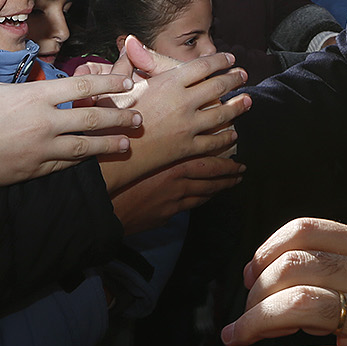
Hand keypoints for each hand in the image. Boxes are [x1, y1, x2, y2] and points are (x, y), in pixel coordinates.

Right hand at [0, 14, 143, 231]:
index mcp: (32, 97)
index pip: (83, 87)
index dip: (109, 83)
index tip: (127, 82)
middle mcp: (42, 125)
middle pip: (93, 119)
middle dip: (120, 116)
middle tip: (140, 116)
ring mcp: (38, 151)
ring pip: (84, 148)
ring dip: (108, 143)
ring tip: (127, 142)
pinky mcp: (29, 172)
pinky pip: (63, 165)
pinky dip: (81, 161)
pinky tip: (90, 160)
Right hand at [94, 36, 248, 188]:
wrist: (113, 154)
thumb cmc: (114, 117)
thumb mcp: (121, 85)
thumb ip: (132, 61)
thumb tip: (131, 40)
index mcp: (169, 83)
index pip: (202, 66)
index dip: (219, 60)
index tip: (230, 57)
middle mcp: (183, 102)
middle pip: (217, 86)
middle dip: (233, 78)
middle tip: (243, 74)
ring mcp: (188, 126)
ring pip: (221, 114)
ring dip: (238, 106)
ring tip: (248, 100)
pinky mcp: (188, 148)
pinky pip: (213, 141)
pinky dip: (225, 137)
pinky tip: (232, 133)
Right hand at [111, 152, 245, 234]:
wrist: (105, 206)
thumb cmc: (117, 172)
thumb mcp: (137, 152)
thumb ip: (155, 143)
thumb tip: (166, 131)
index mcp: (170, 163)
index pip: (205, 161)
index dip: (224, 160)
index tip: (236, 157)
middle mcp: (176, 182)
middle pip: (210, 179)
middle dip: (229, 175)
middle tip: (242, 172)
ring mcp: (173, 201)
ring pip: (203, 194)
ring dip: (219, 189)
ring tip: (231, 184)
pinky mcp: (166, 214)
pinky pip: (190, 206)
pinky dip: (201, 200)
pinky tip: (206, 197)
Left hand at [221, 217, 346, 345]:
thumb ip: (332, 269)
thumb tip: (260, 273)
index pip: (305, 230)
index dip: (265, 251)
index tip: (249, 275)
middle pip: (295, 266)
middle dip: (255, 292)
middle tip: (243, 316)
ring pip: (299, 306)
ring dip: (256, 323)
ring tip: (239, 338)